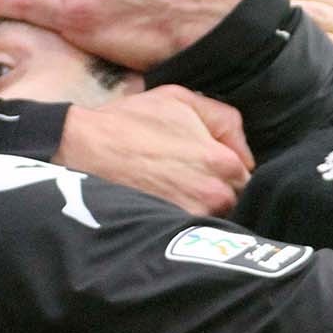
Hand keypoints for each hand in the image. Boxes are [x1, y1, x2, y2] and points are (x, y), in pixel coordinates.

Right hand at [56, 84, 253, 216]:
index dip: (230, 171)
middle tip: (188, 179)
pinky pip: (191, 231)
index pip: (248, 176)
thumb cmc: (131, 121)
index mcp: (223, 161)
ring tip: (174, 192)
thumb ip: (224, 120)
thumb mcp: (181, 99)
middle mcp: (215, 194)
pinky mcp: (170, 233)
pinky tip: (164, 205)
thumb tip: (245, 154)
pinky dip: (183, 223)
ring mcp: (194, 218)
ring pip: (215, 218)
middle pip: (234, 200)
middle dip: (219, 191)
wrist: (84, 148)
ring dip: (202, 208)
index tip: (208, 166)